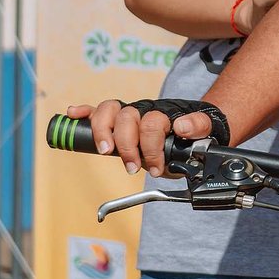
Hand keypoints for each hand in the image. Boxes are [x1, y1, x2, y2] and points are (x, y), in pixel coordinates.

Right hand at [64, 99, 215, 177]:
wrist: (194, 130)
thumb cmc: (196, 133)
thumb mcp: (205, 131)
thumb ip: (198, 126)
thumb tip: (181, 126)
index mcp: (163, 114)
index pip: (152, 124)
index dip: (153, 148)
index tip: (158, 168)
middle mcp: (143, 111)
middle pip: (126, 117)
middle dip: (127, 145)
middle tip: (133, 167)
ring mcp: (128, 115)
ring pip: (108, 110)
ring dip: (103, 131)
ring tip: (106, 151)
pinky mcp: (117, 121)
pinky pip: (97, 111)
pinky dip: (84, 112)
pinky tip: (73, 114)